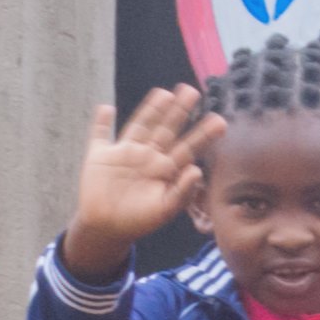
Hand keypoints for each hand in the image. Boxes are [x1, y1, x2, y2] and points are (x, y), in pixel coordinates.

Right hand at [67, 86, 214, 266]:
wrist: (109, 228)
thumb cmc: (140, 220)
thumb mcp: (166, 209)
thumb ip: (182, 191)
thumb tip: (197, 170)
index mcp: (165, 168)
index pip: (187, 147)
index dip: (202, 133)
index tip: (220, 120)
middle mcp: (148, 155)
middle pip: (166, 129)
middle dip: (179, 111)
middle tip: (193, 91)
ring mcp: (124, 153)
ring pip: (140, 125)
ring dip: (151, 110)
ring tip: (164, 93)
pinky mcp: (100, 156)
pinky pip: (99, 135)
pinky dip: (101, 123)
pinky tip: (106, 108)